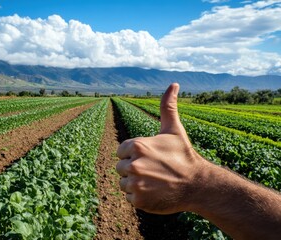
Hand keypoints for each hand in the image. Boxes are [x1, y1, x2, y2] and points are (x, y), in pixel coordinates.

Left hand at [116, 83, 205, 213]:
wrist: (197, 184)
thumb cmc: (183, 155)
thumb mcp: (174, 129)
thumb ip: (167, 107)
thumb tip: (173, 84)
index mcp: (137, 145)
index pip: (120, 151)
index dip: (133, 154)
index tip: (150, 157)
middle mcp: (134, 165)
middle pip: (121, 168)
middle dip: (134, 169)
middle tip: (154, 170)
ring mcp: (136, 184)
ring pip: (124, 183)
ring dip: (135, 183)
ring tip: (154, 181)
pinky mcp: (139, 201)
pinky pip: (130, 198)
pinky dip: (140, 197)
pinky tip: (154, 192)